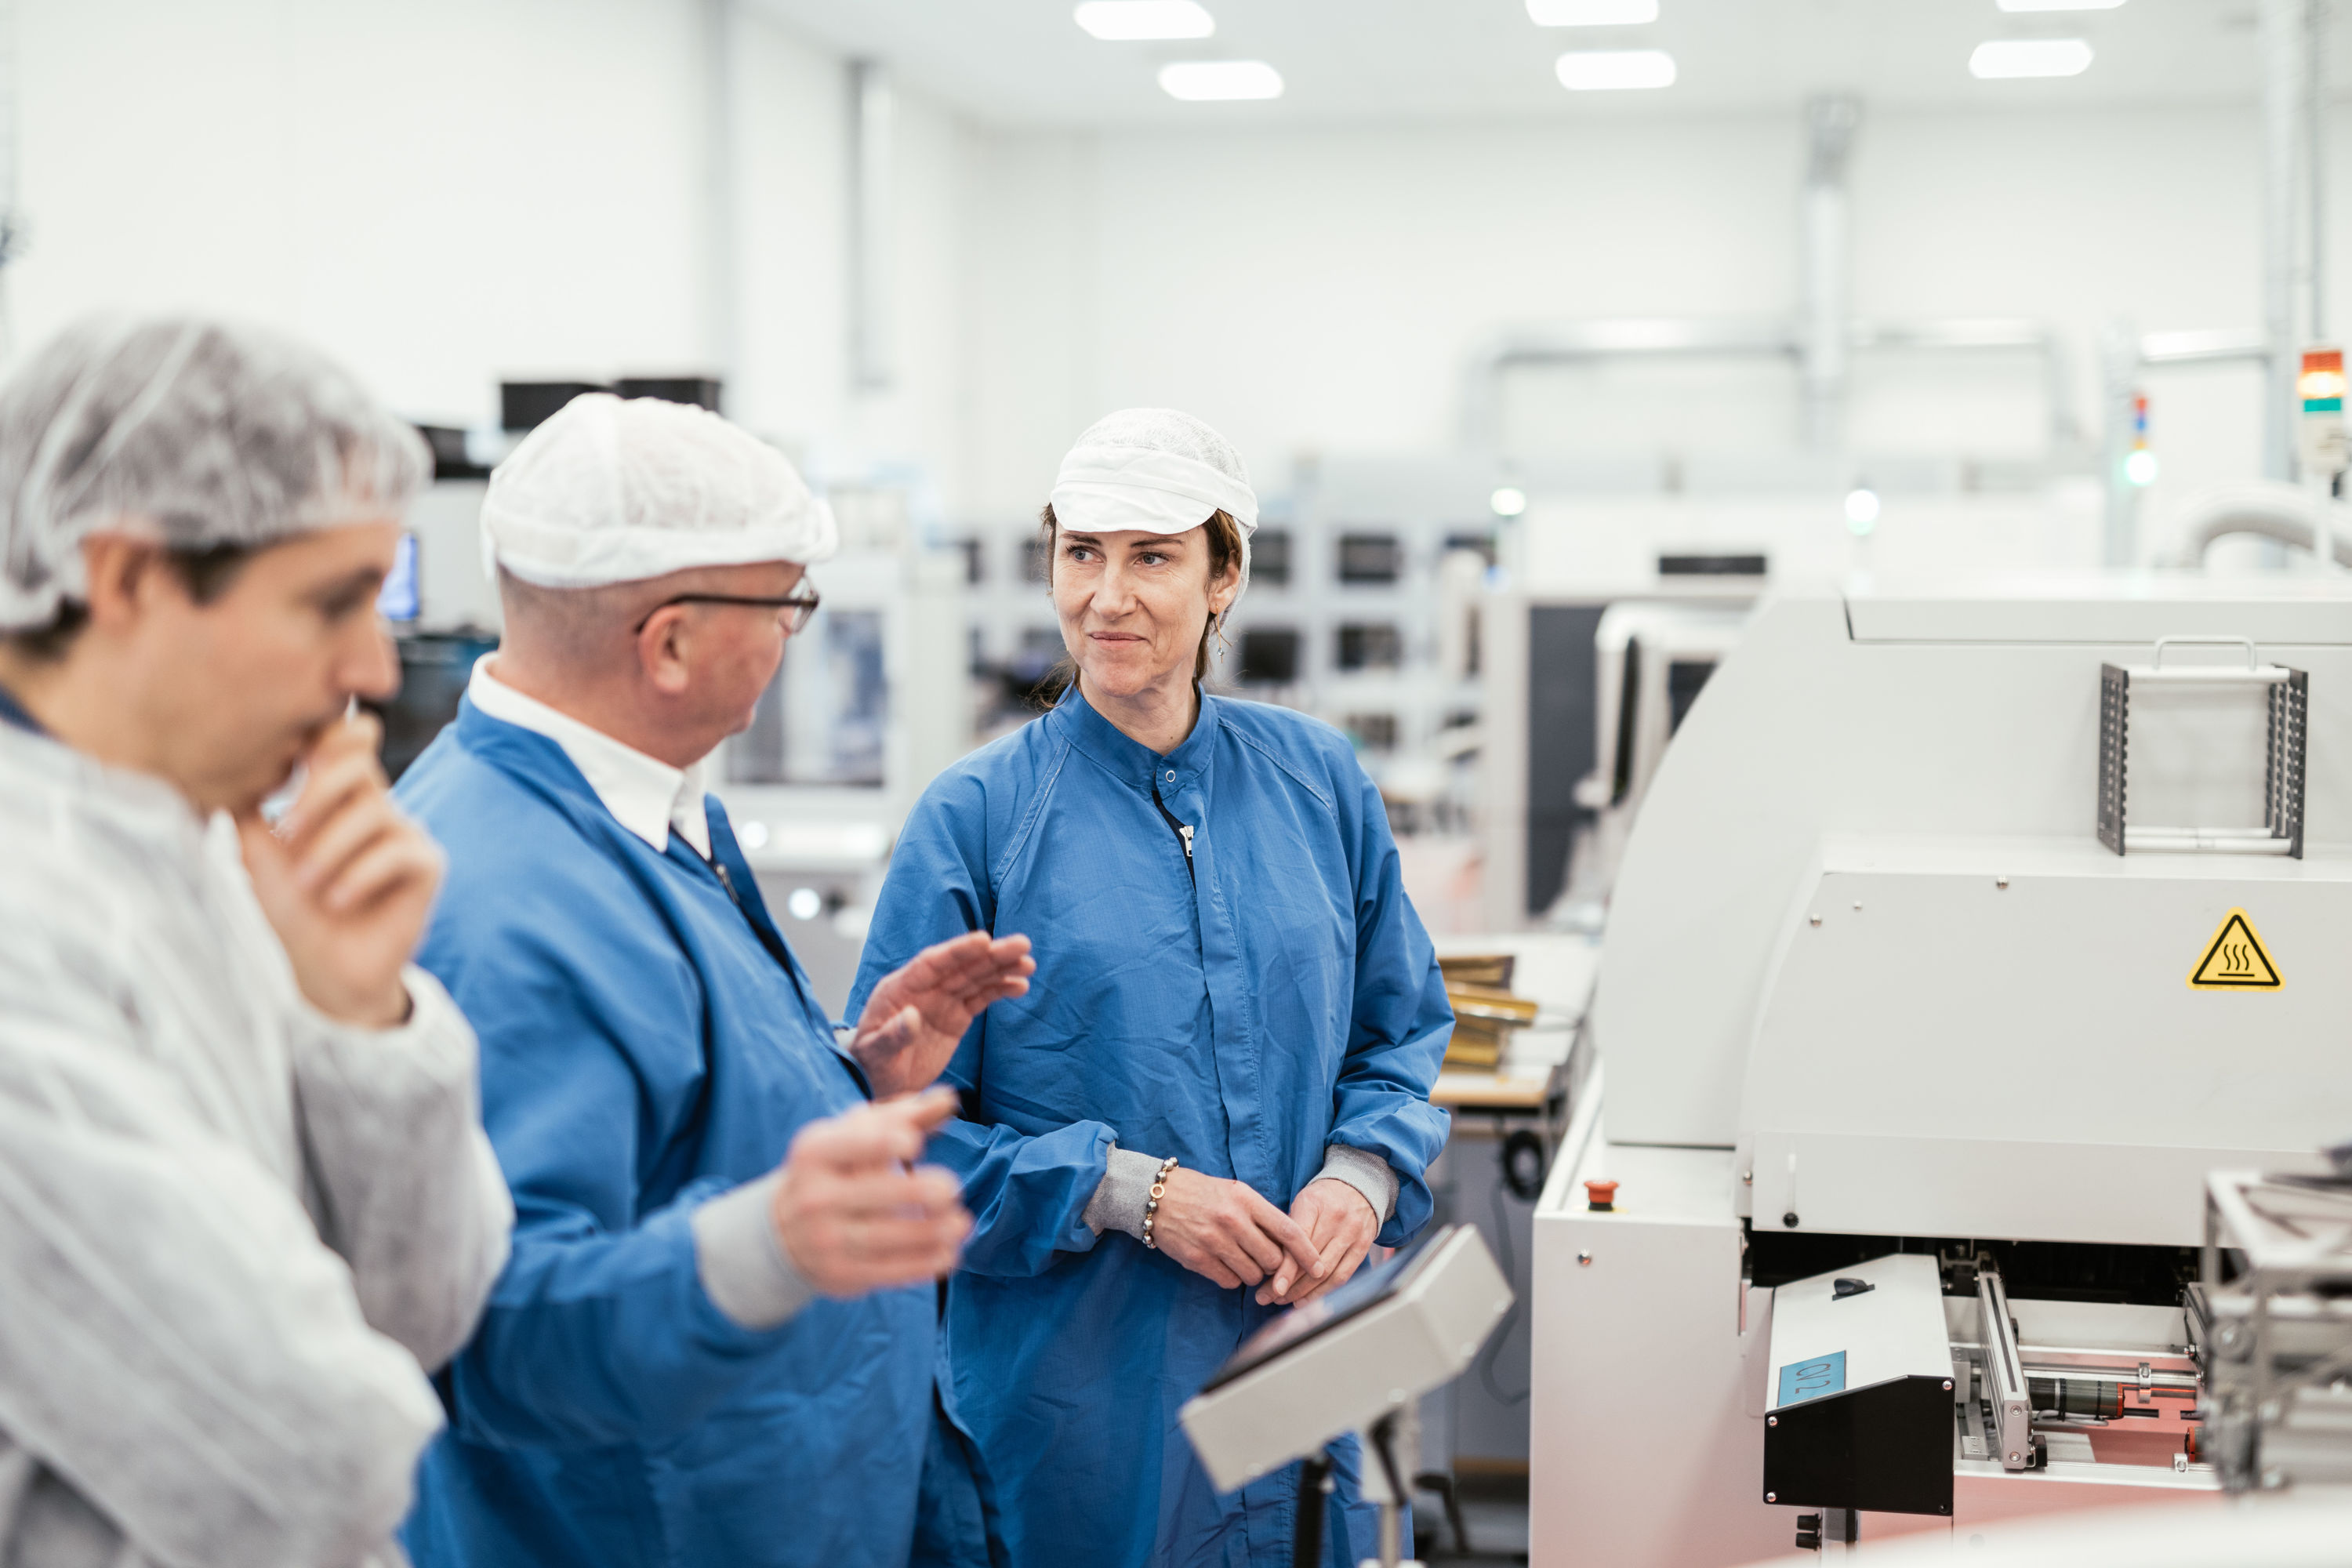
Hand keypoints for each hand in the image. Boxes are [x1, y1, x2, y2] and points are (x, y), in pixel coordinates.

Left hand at [238, 713, 438, 1029]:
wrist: (323, 972)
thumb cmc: (292, 911)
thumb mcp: (257, 854)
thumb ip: (248, 806)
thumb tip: (228, 762)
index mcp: (337, 795)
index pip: (344, 737)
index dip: (323, 734)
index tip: (286, 764)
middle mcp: (375, 805)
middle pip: (358, 760)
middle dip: (316, 794)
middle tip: (288, 835)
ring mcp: (404, 833)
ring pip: (373, 811)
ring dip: (330, 849)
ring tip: (307, 886)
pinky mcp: (426, 865)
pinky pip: (396, 852)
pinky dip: (360, 876)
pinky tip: (338, 902)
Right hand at [770, 1088, 971, 1297]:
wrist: (782, 1229)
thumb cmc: (835, 1167)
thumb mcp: (853, 1135)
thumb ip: (904, 1115)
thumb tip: (950, 1099)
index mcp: (816, 1152)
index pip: (850, 1145)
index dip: (881, 1142)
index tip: (914, 1142)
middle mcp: (814, 1196)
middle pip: (873, 1193)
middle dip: (917, 1192)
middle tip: (952, 1189)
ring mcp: (825, 1239)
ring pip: (884, 1237)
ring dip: (929, 1233)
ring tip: (962, 1224)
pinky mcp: (840, 1274)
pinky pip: (886, 1271)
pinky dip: (922, 1264)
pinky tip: (949, 1253)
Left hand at [848, 931, 1035, 1097]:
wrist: (877, 1085)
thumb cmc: (869, 1066)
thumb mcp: (875, 1055)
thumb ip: (891, 1036)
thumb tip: (910, 1016)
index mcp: (900, 989)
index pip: (932, 963)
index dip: (958, 951)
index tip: (984, 940)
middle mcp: (923, 989)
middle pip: (961, 967)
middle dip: (991, 955)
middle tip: (1022, 945)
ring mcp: (941, 1002)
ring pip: (975, 979)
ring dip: (1001, 969)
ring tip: (1028, 965)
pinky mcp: (955, 1018)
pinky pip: (980, 998)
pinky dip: (1000, 990)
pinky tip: (1020, 985)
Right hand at [1148, 1168, 1322, 1292]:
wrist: (1157, 1195)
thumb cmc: (1202, 1193)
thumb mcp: (1235, 1191)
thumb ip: (1261, 1214)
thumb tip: (1288, 1245)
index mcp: (1246, 1199)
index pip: (1288, 1231)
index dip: (1307, 1253)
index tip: (1319, 1267)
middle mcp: (1232, 1220)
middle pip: (1273, 1259)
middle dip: (1275, 1266)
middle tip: (1266, 1260)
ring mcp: (1214, 1241)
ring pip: (1253, 1275)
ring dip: (1253, 1273)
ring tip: (1242, 1259)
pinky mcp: (1198, 1258)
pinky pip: (1230, 1281)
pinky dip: (1232, 1278)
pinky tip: (1224, 1264)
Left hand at [1256, 1178, 1379, 1306]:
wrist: (1358, 1186)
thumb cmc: (1322, 1197)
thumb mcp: (1301, 1202)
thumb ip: (1287, 1229)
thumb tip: (1266, 1262)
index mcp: (1314, 1204)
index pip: (1297, 1241)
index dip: (1284, 1269)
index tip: (1269, 1288)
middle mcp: (1336, 1219)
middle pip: (1311, 1261)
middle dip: (1288, 1285)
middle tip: (1267, 1298)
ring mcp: (1352, 1233)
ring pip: (1326, 1272)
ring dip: (1303, 1292)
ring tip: (1284, 1301)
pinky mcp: (1363, 1246)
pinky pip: (1343, 1276)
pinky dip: (1323, 1291)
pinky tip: (1306, 1300)